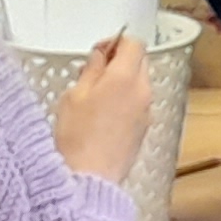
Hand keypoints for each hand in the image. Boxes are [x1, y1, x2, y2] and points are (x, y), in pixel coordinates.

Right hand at [54, 33, 152, 183]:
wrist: (89, 177)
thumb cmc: (78, 140)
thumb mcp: (74, 95)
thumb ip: (91, 70)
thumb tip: (99, 58)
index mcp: (124, 77)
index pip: (133, 43)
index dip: (115, 42)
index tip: (99, 51)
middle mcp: (141, 91)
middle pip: (140, 61)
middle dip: (120, 60)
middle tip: (96, 71)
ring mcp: (146, 111)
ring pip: (140, 83)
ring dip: (123, 81)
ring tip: (97, 95)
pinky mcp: (144, 128)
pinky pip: (139, 103)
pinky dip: (126, 100)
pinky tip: (105, 114)